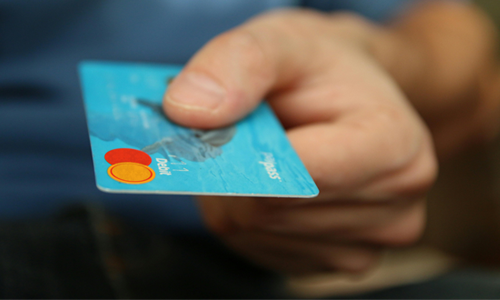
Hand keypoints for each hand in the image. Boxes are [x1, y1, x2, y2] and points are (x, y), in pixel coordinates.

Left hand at [163, 10, 436, 274]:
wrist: (352, 96)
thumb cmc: (321, 69)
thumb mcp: (282, 40)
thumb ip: (238, 63)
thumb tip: (188, 111)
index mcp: (395, 146)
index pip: (294, 173)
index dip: (240, 151)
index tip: (221, 124)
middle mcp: (395, 205)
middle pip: (268, 211)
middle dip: (233, 171)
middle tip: (241, 134)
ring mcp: (371, 244)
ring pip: (256, 234)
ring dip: (236, 196)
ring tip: (265, 155)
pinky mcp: (342, 260)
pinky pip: (262, 249)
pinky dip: (248, 218)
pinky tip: (272, 185)